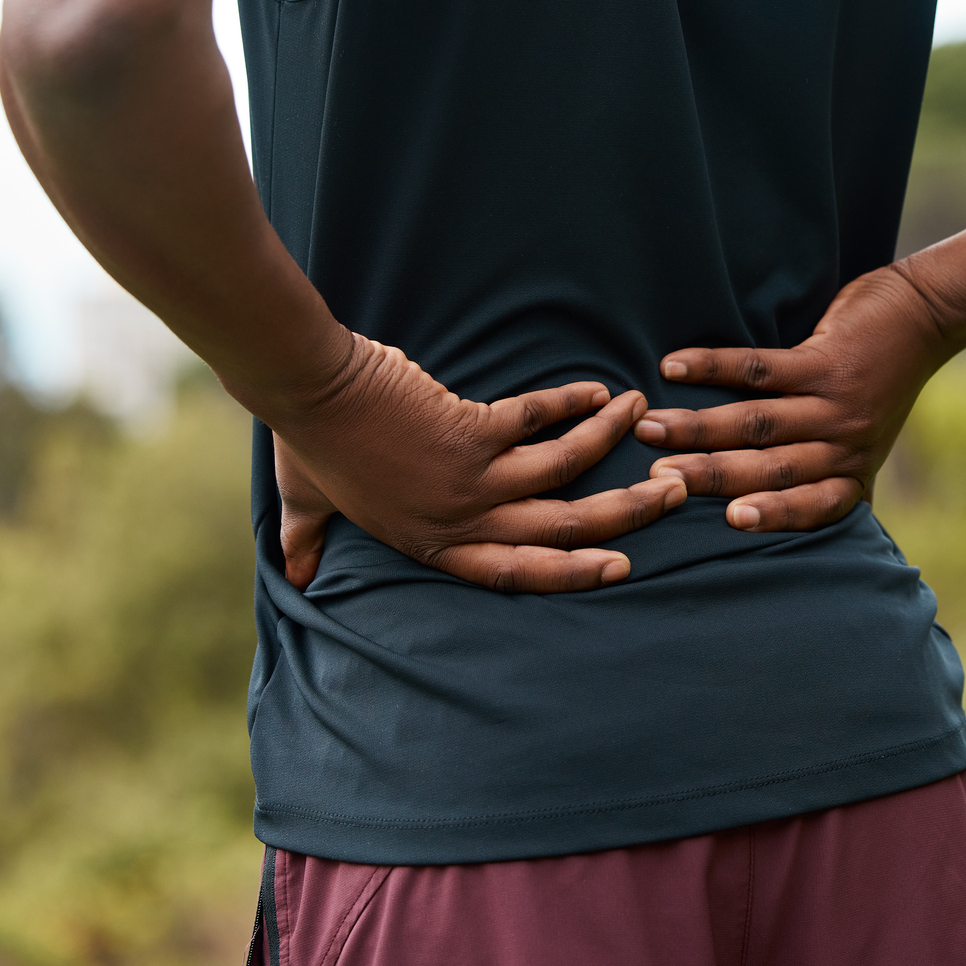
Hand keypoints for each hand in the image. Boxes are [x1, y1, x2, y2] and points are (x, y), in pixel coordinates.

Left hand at [271, 333, 686, 591]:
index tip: (620, 565)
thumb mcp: (308, 509)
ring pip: (565, 472)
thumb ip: (309, 543)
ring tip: (643, 417)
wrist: (309, 390)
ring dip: (611, 443)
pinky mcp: (472, 430)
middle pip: (561, 529)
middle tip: (671, 493)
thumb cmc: (308, 447)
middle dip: (624, 514)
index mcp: (432, 544)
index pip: (517, 572)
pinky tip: (600, 391)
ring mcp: (470, 477)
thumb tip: (294, 575)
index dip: (573, 574)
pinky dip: (575, 403)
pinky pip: (539, 419)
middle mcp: (460, 519)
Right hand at [634, 264, 958, 530]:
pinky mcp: (824, 361)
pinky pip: (759, 369)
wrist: (924, 316)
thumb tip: (797, 520)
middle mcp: (846, 444)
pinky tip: (674, 366)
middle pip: (770, 469)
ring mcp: (836, 403)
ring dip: (698, 426)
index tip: (727, 522)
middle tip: (657, 479)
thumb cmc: (883, 382)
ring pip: (758, 423)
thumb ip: (835, 477)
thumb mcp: (867, 441)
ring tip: (650, 427)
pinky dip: (711, 367)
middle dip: (710, 476)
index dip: (773, 516)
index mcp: (853, 471)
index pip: (813, 507)